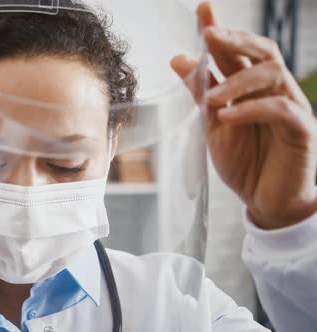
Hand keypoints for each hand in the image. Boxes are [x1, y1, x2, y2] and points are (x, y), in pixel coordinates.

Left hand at [171, 2, 316, 229]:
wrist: (265, 201)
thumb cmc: (244, 161)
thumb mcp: (213, 124)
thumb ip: (201, 92)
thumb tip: (179, 58)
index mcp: (251, 87)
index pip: (238, 51)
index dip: (221, 29)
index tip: (202, 9)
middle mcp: (274, 90)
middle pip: (262, 50)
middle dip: (235, 39)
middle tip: (209, 34)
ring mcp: (291, 107)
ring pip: (272, 74)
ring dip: (238, 81)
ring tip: (212, 98)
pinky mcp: (302, 130)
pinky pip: (281, 109)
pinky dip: (251, 109)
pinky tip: (227, 117)